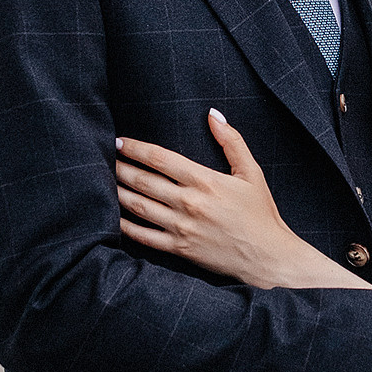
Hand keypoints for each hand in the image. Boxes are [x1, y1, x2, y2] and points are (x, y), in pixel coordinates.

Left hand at [116, 114, 324, 287]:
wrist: (268, 257)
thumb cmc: (261, 213)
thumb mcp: (251, 173)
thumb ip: (232, 141)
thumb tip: (213, 114)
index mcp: (205, 181)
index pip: (160, 159)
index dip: (136, 148)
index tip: (120, 141)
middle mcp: (189, 203)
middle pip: (144, 181)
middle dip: (121, 167)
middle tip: (105, 158)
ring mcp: (182, 227)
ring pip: (139, 207)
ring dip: (118, 192)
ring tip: (103, 182)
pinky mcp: (179, 249)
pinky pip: (145, 237)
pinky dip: (126, 226)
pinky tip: (114, 216)